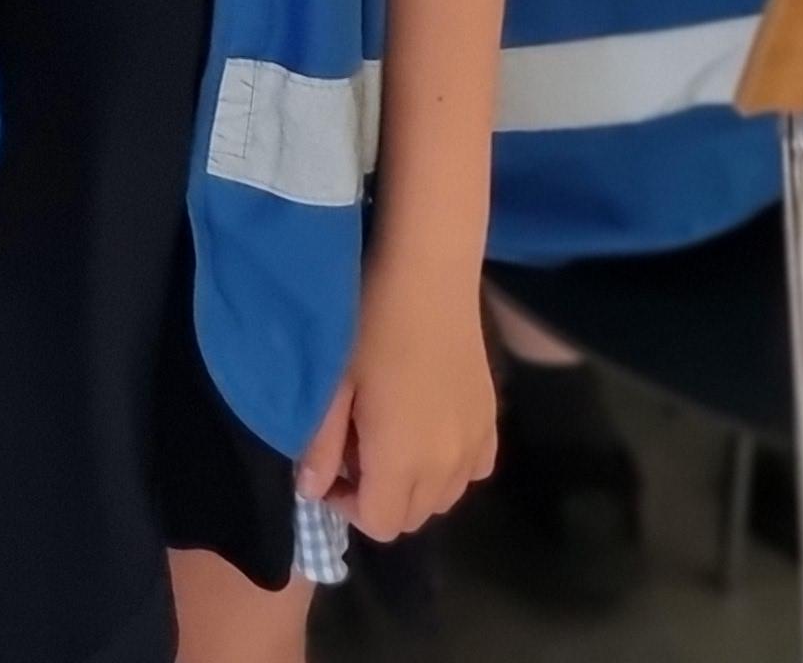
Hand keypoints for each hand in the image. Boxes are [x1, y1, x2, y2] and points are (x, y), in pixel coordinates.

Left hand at [298, 276, 495, 542]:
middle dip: (378, 498)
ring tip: (388, 440)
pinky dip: (450, 467)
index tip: (330, 470)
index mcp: (402, 462)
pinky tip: (428, 431)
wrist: (426, 277)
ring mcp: (475, 443)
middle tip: (354, 451)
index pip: (379, 524)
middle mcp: (446, 466)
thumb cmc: (368, 324)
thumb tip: (311, 491)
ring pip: (445, 498)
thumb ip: (320, 446)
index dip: (347, 507)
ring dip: (414, 486)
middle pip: (413, 517)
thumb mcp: (331, 384)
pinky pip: (474, 470)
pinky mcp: (491, 419)